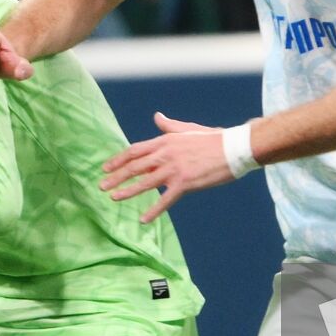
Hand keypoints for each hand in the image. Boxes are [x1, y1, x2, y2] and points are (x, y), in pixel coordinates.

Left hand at [100, 113, 234, 222]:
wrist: (234, 148)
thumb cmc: (213, 138)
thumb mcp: (188, 129)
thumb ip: (169, 126)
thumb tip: (157, 116)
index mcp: (165, 140)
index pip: (135, 150)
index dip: (118, 159)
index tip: (106, 167)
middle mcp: (166, 153)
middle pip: (135, 166)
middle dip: (116, 176)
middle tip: (102, 186)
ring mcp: (175, 168)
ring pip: (145, 182)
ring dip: (128, 191)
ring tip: (114, 198)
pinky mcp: (185, 183)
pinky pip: (165, 199)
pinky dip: (153, 210)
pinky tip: (143, 218)